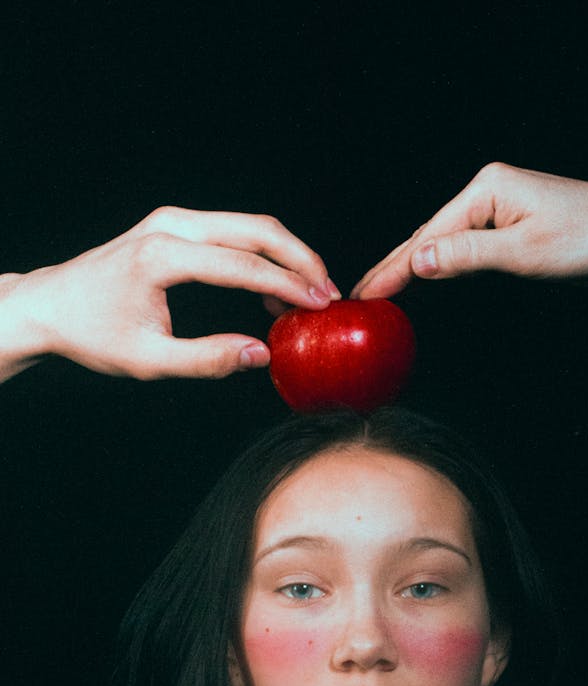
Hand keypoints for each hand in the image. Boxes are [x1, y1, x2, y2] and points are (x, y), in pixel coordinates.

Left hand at [0, 207, 339, 381]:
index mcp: (161, 256)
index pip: (242, 265)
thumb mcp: (149, 361)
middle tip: (330, 294)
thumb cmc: (93, 334)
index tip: (320, 306)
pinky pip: (232, 230)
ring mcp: (171, 218)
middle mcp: (169, 225)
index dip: (288, 286)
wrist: (51, 304)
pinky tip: (273, 291)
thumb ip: (208, 360)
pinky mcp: (174, 223)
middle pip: (256, 229)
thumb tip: (262, 354)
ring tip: (310, 294)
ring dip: (286, 255)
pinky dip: (262, 254)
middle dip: (300, 260)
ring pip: (249, 224)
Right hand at [353, 162, 587, 297]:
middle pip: (430, 237)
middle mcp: (490, 194)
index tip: (365, 294)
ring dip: (415, 270)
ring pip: (446, 246)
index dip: (393, 269)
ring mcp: (501, 213)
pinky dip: (444, 270)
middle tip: (360, 297)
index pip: (428, 236)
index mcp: (487, 188)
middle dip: (395, 268)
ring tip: (381, 293)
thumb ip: (468, 257)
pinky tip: (427, 282)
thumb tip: (419, 262)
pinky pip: (467, 253)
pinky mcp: (514, 233)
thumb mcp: (524, 252)